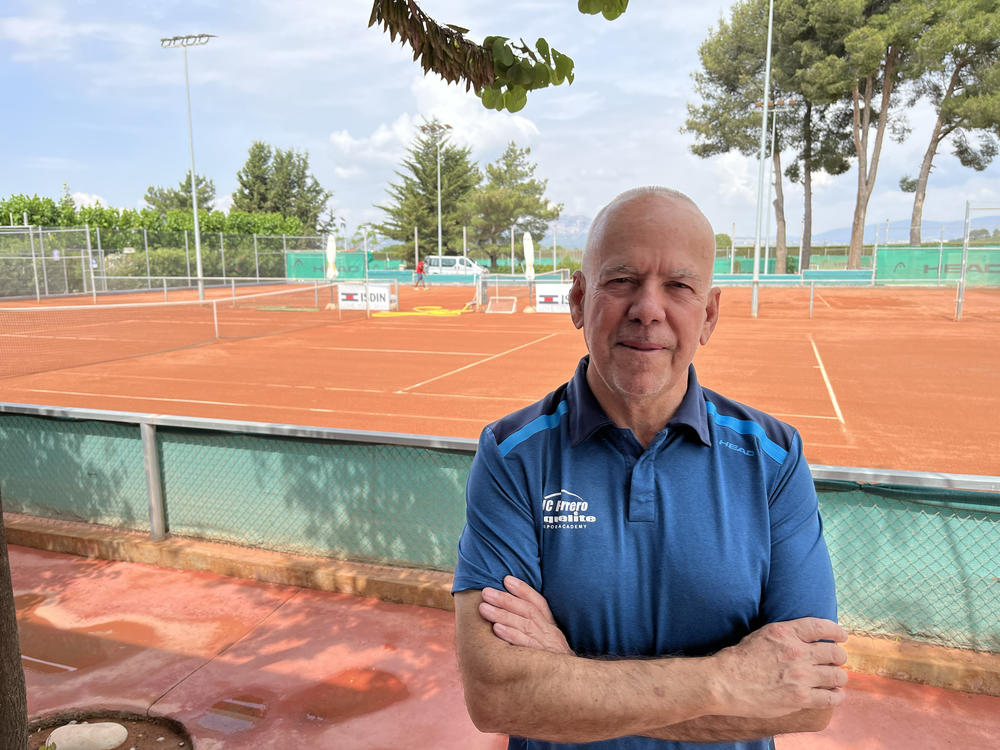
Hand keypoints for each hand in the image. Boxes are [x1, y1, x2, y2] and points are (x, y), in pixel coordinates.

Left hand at [478, 576, 572, 654]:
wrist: (570, 685)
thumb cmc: (551, 661)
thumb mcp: (548, 641)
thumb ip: (534, 625)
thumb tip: (509, 608)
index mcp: (551, 626)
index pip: (538, 603)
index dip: (523, 590)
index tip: (506, 579)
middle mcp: (550, 633)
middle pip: (527, 611)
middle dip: (505, 599)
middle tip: (486, 592)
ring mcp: (546, 646)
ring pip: (524, 625)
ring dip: (502, 614)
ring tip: (484, 608)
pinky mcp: (541, 661)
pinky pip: (525, 645)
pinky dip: (511, 635)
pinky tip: (497, 628)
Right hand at [711, 618, 848, 718]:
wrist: (725, 683)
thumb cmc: (739, 659)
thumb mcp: (762, 635)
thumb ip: (785, 636)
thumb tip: (804, 639)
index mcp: (785, 633)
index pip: (821, 627)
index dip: (835, 631)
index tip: (841, 636)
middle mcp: (797, 652)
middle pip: (834, 653)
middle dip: (838, 657)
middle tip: (837, 662)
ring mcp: (800, 676)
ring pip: (837, 676)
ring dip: (839, 677)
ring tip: (836, 679)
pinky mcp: (800, 698)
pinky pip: (830, 697)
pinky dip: (836, 696)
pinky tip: (835, 695)